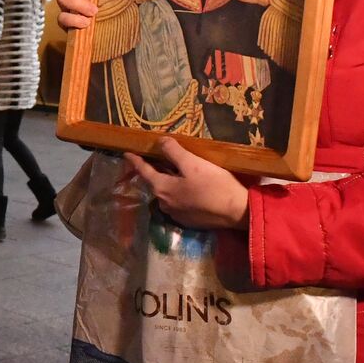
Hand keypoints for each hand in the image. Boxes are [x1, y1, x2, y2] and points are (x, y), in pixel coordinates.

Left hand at [124, 137, 248, 229]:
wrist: (237, 211)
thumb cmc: (215, 185)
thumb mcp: (193, 164)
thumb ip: (174, 152)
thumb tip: (160, 142)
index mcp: (162, 188)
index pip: (143, 171)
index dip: (135, 161)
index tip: (126, 153)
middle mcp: (164, 204)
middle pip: (155, 183)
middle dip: (154, 170)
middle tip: (156, 158)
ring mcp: (176, 214)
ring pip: (167, 193)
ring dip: (169, 182)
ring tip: (175, 171)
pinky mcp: (189, 220)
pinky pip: (179, 202)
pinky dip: (180, 192)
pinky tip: (190, 187)